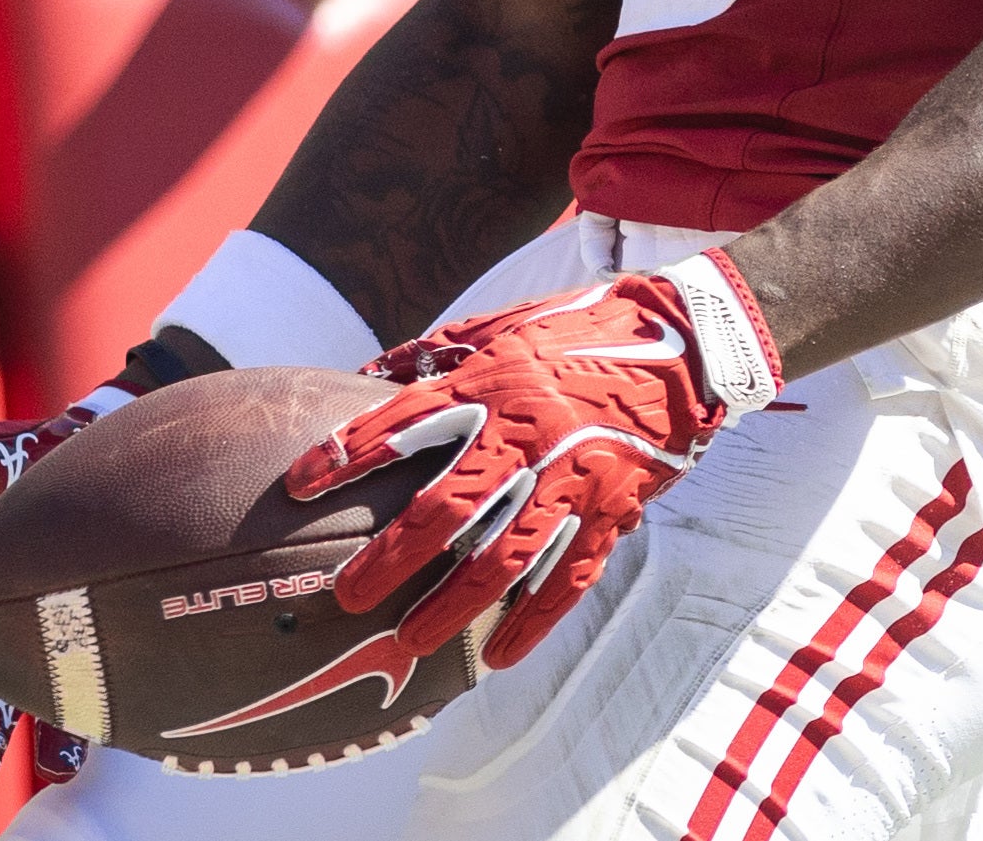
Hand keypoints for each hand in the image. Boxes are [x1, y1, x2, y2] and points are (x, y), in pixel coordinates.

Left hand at [287, 267, 752, 671]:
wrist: (684, 345)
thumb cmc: (580, 332)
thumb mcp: (501, 326)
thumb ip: (432, 355)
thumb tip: (363, 374)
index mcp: (495, 382)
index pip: (406, 421)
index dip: (350, 452)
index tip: (298, 484)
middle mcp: (530, 434)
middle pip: (450, 505)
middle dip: (394, 554)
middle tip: (347, 595)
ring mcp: (575, 477)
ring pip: (506, 555)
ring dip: (454, 603)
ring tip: (410, 641)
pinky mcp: (613, 508)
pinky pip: (570, 575)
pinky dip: (535, 619)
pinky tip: (499, 655)